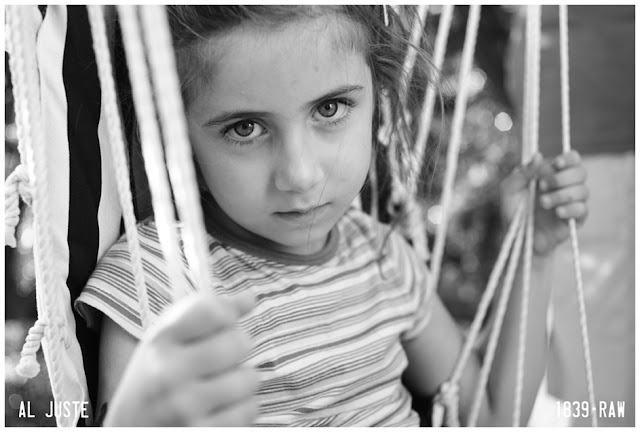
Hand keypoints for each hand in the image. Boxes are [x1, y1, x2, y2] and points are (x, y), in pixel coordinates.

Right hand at [104, 292, 258, 426]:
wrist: (128, 426)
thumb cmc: (157, 373)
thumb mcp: (170, 336)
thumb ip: (208, 312)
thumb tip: (252, 297)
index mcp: (160, 340)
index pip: (212, 310)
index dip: (228, 313)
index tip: (224, 323)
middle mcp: (169, 372)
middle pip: (239, 342)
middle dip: (239, 347)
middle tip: (225, 356)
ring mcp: (184, 406)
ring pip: (250, 378)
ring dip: (244, 379)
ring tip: (223, 383)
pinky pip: (250, 409)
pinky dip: (244, 406)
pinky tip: (224, 405)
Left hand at [504, 151, 588, 255]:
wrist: (519, 237)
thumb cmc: (514, 211)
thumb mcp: (510, 189)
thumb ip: (523, 173)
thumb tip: (538, 156)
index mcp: (552, 174)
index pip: (572, 158)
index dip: (568, 159)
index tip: (556, 164)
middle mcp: (566, 185)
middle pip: (581, 172)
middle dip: (560, 178)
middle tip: (541, 186)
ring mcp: (572, 202)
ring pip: (583, 190)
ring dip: (561, 194)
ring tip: (543, 203)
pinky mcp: (576, 219)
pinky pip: (583, 209)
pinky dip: (570, 208)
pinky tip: (557, 212)